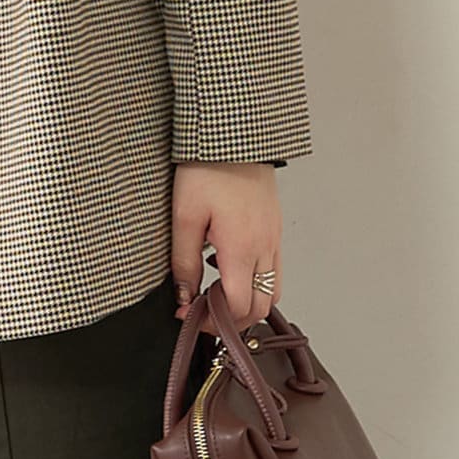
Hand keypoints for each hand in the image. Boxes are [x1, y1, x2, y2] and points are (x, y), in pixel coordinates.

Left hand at [170, 161, 282, 337]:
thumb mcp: (185, 216)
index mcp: (241, 247)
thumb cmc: (207, 169)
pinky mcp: (275, 229)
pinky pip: (275, 270)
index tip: (190, 315)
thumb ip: (184, 262)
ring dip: (248, 303)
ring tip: (218, 293)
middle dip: (232, 320)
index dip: (213, 322)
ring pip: (272, 291)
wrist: (233, 136)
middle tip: (202, 312)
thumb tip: (184, 297)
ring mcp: (274, 239)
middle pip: (259, 307)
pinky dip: (256, 282)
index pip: (238, 307)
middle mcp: (265, 247)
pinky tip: (231, 269)